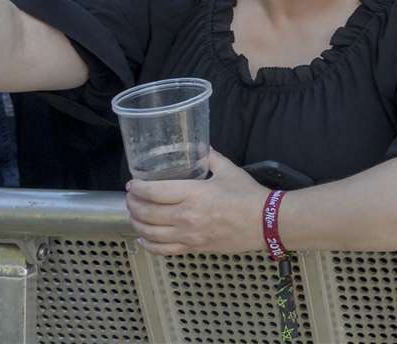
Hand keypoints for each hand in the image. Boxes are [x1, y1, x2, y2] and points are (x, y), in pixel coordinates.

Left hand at [125, 150, 266, 255]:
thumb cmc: (248, 195)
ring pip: (150, 233)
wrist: (265, 222)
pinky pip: (163, 250)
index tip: (132, 184)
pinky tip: (142, 238)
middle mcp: (185, 216)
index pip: (154, 192)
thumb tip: (201, 147)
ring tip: (134, 215)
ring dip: (136, 223)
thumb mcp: (229, 171)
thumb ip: (211, 158)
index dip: (138, 188)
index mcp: (193, 194)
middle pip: (147, 213)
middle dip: (133, 204)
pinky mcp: (193, 248)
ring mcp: (187, 235)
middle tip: (131, 198)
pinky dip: (148, 245)